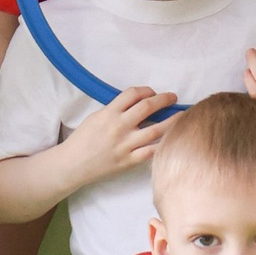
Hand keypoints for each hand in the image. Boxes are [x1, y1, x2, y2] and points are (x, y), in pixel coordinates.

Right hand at [57, 86, 175, 181]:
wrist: (73, 164)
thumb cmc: (82, 140)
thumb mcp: (95, 117)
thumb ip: (115, 110)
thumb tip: (136, 104)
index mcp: (109, 113)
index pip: (133, 94)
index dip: (146, 90)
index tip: (153, 92)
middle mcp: (119, 127)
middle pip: (148, 107)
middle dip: (164, 100)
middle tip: (173, 97)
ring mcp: (126, 145)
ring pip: (156, 130)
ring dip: (172, 121)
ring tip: (182, 115)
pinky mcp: (129, 161)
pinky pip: (151, 151)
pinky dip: (164, 144)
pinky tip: (173, 139)